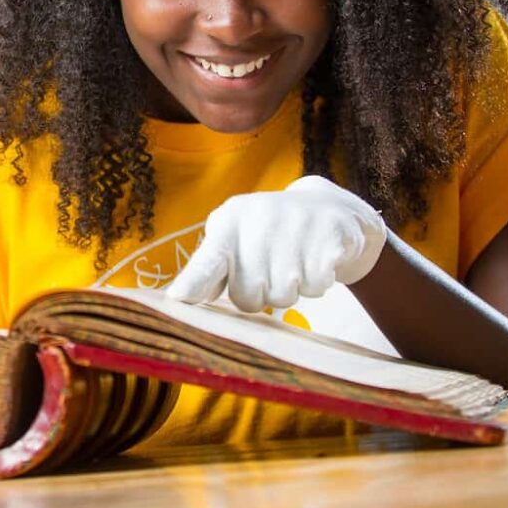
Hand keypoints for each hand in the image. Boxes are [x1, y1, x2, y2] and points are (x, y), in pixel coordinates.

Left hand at [164, 175, 389, 312]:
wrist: (328, 209)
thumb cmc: (269, 233)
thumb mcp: (235, 240)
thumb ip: (210, 268)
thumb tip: (181, 296)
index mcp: (229, 222)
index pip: (208, 260)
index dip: (194, 283)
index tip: (178, 299)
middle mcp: (258, 220)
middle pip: (248, 297)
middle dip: (261, 294)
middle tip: (273, 268)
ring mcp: (296, 225)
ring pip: (284, 296)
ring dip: (292, 289)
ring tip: (296, 261)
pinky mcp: (329, 234)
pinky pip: (316, 287)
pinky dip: (319, 282)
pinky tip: (317, 259)